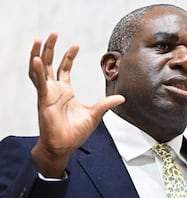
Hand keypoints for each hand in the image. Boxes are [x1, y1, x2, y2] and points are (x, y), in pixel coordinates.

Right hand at [29, 33, 124, 177]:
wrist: (64, 147)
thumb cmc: (75, 133)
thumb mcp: (95, 114)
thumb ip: (107, 104)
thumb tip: (122, 98)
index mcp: (65, 92)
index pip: (64, 69)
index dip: (68, 56)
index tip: (76, 45)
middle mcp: (54, 91)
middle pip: (50, 64)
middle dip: (51, 49)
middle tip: (53, 34)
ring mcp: (47, 95)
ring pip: (40, 70)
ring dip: (39, 55)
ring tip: (40, 40)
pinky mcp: (44, 101)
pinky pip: (38, 83)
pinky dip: (36, 71)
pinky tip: (37, 59)